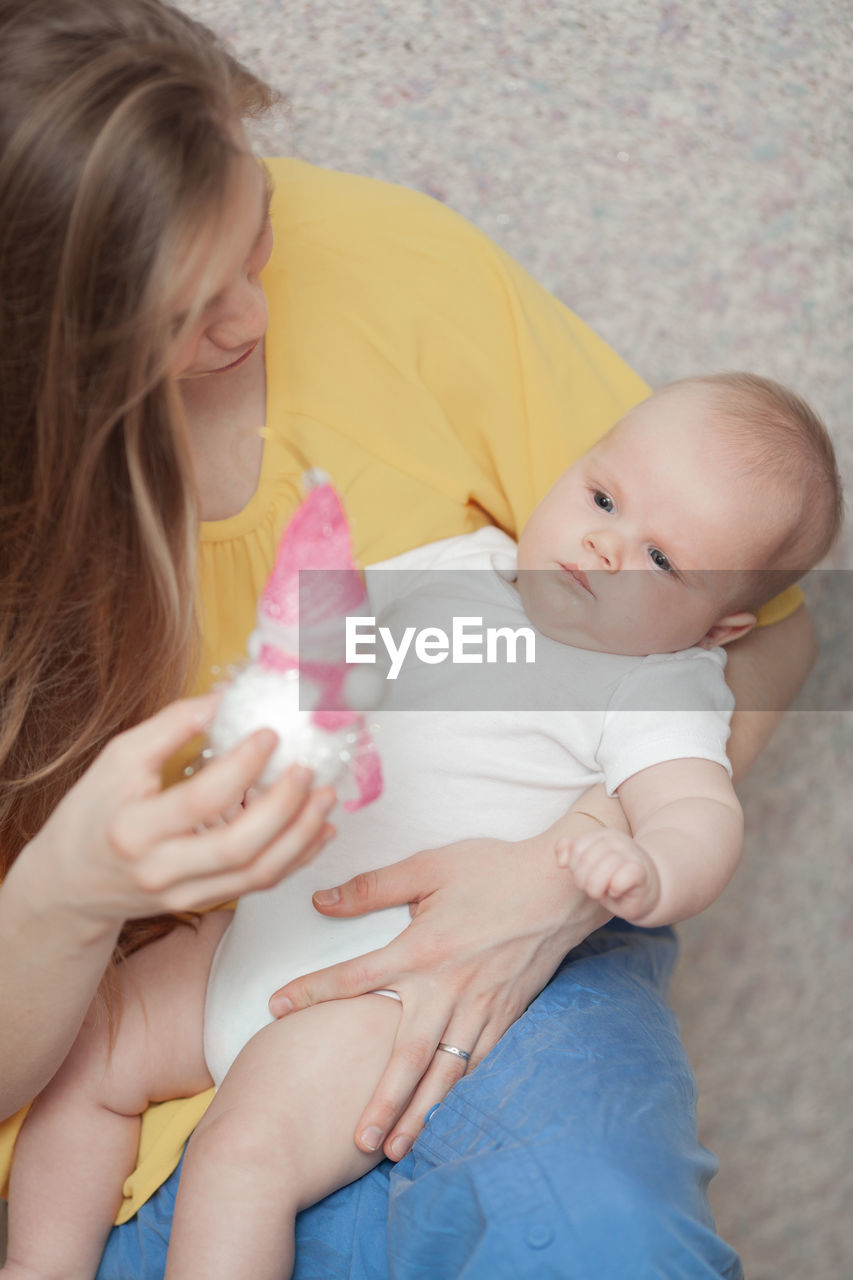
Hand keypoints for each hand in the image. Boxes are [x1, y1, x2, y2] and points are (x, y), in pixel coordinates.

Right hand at [22, 693, 337, 929]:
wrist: (70, 884)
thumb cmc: (94, 812)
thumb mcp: (118, 760)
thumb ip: (171, 726)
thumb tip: (226, 697)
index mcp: (135, 828)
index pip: (201, 799)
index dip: (242, 766)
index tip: (270, 733)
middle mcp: (162, 869)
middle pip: (239, 846)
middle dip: (285, 806)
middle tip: (309, 768)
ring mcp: (185, 893)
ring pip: (258, 873)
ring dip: (302, 834)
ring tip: (326, 795)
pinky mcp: (203, 903)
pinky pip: (260, 884)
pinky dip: (296, 857)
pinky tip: (319, 827)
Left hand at [268, 822, 610, 1161]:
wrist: (562, 884)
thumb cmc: (494, 869)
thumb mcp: (429, 866)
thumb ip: (374, 887)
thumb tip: (322, 900)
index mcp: (422, 948)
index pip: (357, 977)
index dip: (313, 992)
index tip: (275, 1009)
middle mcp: (449, 986)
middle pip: (407, 1055)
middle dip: (381, 1101)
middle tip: (356, 1140)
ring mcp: (481, 1006)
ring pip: (445, 1071)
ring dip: (420, 1112)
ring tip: (395, 1149)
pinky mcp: (507, 1014)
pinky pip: (479, 1062)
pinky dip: (460, 1094)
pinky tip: (444, 1116)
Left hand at [555, 829, 660, 921]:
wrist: (648, 892)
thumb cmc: (613, 879)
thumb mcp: (589, 865)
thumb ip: (571, 853)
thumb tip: (560, 861)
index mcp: (603, 835)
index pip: (576, 848)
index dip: (577, 868)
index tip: (588, 876)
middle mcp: (617, 840)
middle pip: (584, 862)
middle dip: (585, 882)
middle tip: (596, 888)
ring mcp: (630, 853)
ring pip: (599, 874)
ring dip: (598, 890)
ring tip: (606, 891)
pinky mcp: (640, 872)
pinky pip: (618, 881)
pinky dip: (614, 891)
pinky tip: (618, 891)